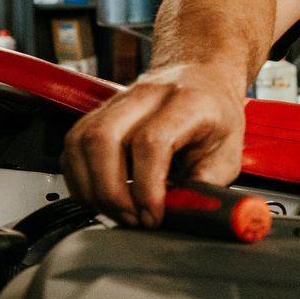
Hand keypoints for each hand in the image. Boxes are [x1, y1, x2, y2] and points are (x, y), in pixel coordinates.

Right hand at [61, 62, 246, 225]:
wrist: (199, 80)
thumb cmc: (214, 117)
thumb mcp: (227, 155)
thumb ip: (204, 188)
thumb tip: (181, 216)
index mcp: (186, 102)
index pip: (151, 142)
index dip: (146, 188)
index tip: (153, 216)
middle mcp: (146, 96)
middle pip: (104, 139)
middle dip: (111, 192)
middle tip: (132, 218)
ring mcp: (117, 101)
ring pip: (81, 141)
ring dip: (91, 188)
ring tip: (116, 210)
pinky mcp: (96, 113)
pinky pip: (72, 147)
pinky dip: (79, 179)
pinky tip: (100, 196)